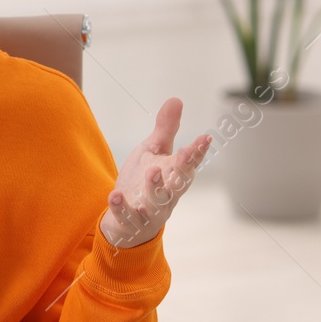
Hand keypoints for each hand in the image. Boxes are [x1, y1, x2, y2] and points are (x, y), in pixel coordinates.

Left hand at [98, 98, 209, 249]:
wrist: (126, 220)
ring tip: (152, 171)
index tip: (205, 138)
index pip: (188, 164)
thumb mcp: (153, 152)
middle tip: (183, 153)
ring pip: (157, 202)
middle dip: (182, 169)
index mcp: (174, 176)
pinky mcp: (130, 222)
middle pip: (178, 184)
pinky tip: (115, 195)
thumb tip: (176, 99)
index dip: (197, 152)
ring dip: (155, 187)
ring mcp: (150, 211)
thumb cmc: (143, 181)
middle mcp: (166, 195)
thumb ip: (165, 130)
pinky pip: (127, 217)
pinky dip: (122, 208)